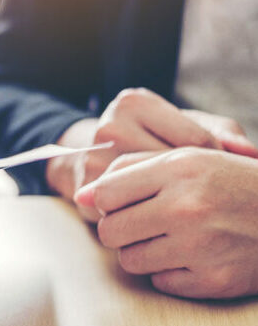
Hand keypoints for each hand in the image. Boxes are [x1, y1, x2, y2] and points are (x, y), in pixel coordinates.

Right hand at [47, 88, 255, 220]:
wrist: (88, 158)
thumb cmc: (148, 140)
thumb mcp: (180, 125)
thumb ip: (220, 133)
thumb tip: (251, 154)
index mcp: (134, 103)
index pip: (195, 141)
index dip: (214, 165)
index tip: (215, 177)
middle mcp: (110, 127)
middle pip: (173, 170)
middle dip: (194, 188)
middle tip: (205, 199)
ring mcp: (93, 160)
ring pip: (152, 196)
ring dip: (172, 208)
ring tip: (186, 211)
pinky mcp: (85, 193)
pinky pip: (130, 216)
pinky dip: (150, 222)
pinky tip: (162, 221)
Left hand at [75, 148, 257, 298]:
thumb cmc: (226, 181)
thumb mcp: (184, 158)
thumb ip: (129, 169)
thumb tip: (82, 194)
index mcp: (178, 170)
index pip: (105, 193)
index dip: (105, 199)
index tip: (119, 201)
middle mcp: (188, 208)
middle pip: (110, 230)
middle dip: (117, 227)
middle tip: (139, 222)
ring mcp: (200, 247)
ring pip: (129, 260)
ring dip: (140, 250)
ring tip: (165, 236)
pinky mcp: (213, 280)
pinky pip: (160, 282)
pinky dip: (169, 272)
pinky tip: (189, 254)